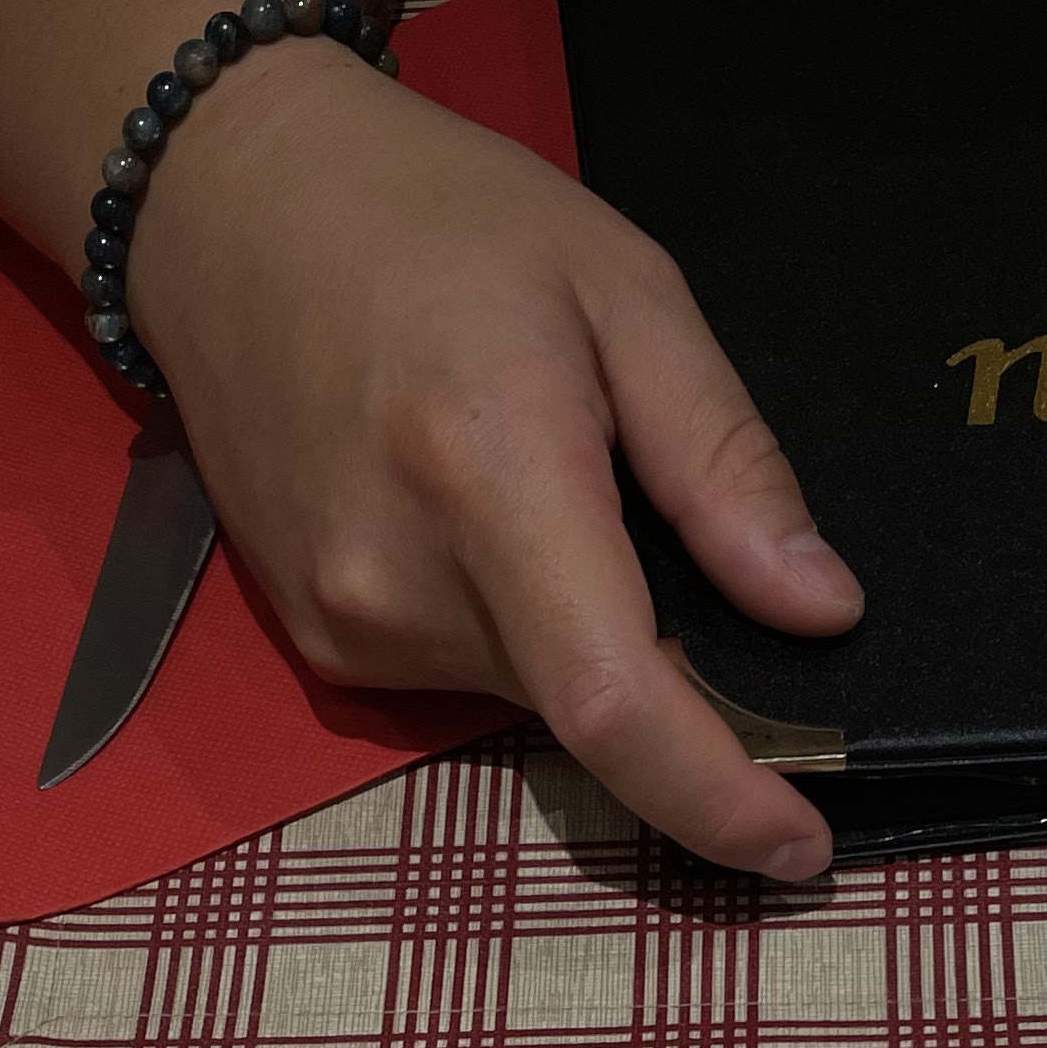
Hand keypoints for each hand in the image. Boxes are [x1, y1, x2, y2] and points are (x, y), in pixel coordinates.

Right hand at [0, 0, 859, 877]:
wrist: (227, 200)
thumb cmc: (435, 217)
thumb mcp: (624, 290)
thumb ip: (723, 461)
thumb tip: (820, 609)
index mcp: (489, 477)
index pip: (615, 701)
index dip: (719, 796)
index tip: (803, 847)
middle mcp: (401, 582)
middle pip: (590, 703)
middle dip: (670, 667)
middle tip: (666, 526)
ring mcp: (344, 623)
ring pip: (532, 692)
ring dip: (581, 628)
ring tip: (542, 472)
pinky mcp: (318, 638)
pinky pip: (465, 671)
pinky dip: (514, 619)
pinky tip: (476, 500)